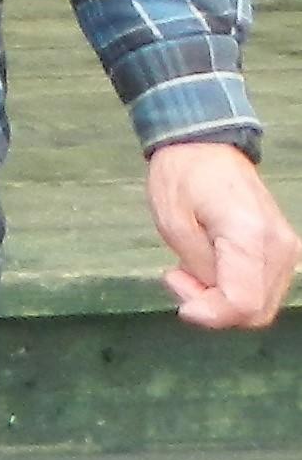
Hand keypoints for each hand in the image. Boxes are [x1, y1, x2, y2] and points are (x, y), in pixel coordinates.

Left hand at [150, 141, 297, 329]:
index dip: (209, 313)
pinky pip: (261, 289)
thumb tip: (211, 303)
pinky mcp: (282, 251)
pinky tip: (205, 267)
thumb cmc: (182, 176)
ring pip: (260, 305)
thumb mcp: (173, 223)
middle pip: (255, 312)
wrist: (205, 146)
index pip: (243, 303)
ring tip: (187, 269)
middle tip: (177, 276)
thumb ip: (197, 268)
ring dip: (220, 300)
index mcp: (253, 238)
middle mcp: (280, 249)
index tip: (175, 284)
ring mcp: (287, 250)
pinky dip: (232, 289)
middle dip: (211, 308)